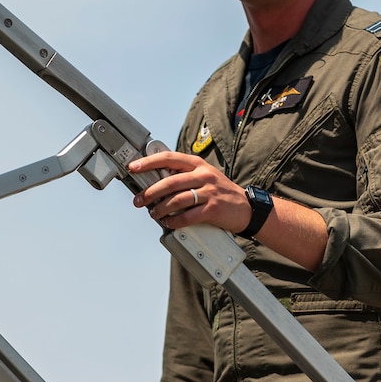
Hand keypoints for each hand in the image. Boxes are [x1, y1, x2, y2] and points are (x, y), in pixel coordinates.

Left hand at [128, 151, 250, 232]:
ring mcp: (209, 192)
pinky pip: (187, 216)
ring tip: (154, 214)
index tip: (134, 168)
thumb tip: (155, 182)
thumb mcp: (204, 176)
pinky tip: (168, 223)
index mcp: (197, 164)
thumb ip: (183, 176)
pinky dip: (174, 221)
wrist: (246, 208)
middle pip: (169, 182)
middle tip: (139, 200)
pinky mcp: (212, 209)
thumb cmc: (220, 192)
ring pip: (176, 200)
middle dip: (150, 192)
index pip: (169, 158)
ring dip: (160, 209)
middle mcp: (203, 175)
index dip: (149, 162)